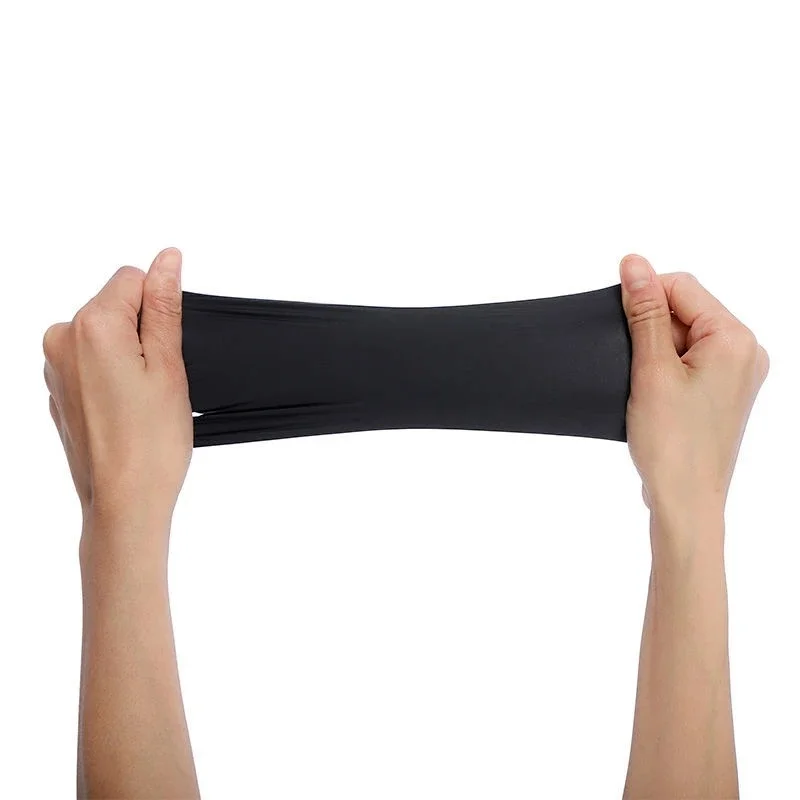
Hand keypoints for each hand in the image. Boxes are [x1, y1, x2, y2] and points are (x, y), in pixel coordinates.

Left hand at [43, 248, 191, 543]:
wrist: (123, 501)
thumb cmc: (150, 443)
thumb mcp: (169, 365)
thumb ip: (164, 305)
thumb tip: (167, 259)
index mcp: (89, 326)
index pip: (133, 279)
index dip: (160, 309)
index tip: (166, 349)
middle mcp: (60, 340)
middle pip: (115, 306)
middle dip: (142, 332)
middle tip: (158, 381)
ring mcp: (53, 367)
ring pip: (104, 335)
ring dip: (126, 355)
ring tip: (142, 400)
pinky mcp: (56, 389)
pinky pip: (90, 362)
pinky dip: (111, 376)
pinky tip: (126, 411)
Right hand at [619, 254, 768, 525]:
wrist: (685, 502)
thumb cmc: (672, 444)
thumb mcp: (651, 369)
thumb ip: (643, 311)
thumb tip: (634, 262)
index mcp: (736, 339)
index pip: (682, 286)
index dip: (643, 298)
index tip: (617, 324)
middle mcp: (745, 351)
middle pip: (684, 310)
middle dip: (649, 329)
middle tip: (635, 368)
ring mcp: (736, 374)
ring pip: (683, 336)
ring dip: (654, 351)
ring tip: (644, 384)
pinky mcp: (722, 392)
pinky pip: (688, 361)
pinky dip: (663, 368)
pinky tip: (650, 393)